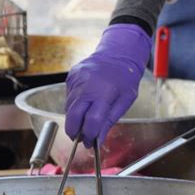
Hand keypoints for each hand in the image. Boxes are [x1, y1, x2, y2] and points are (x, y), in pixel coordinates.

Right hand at [65, 24, 151, 147]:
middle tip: (80, 138)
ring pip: (69, 108)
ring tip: (85, 120)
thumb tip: (98, 140)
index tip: (91, 143)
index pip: (91, 121)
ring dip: (74, 118)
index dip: (90, 135)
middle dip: (74, 132)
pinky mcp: (71, 76)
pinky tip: (85, 102)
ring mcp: (77, 79)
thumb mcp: (125, 100)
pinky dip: (75, 105)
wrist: (118, 52)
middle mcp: (87, 85)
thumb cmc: (125, 76)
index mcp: (104, 92)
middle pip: (73, 116)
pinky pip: (69, 97)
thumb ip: (110, 120)